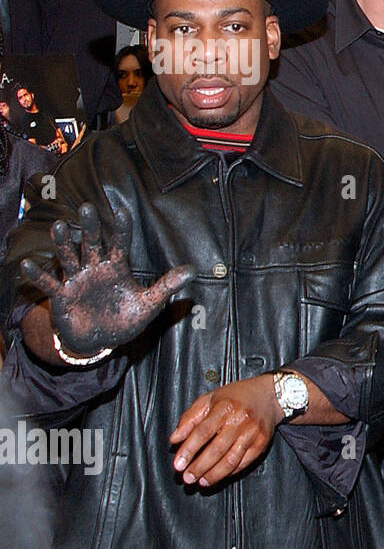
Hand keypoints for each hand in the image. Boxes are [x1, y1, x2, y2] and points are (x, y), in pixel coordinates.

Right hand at [20, 202, 193, 356]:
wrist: (101, 341)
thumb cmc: (125, 319)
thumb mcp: (149, 304)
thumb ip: (167, 286)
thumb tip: (192, 270)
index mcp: (117, 268)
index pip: (120, 244)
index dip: (121, 230)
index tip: (122, 212)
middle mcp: (95, 269)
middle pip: (92, 244)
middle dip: (90, 227)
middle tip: (88, 207)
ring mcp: (76, 281)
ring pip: (69, 257)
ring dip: (63, 243)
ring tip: (58, 226)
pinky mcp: (61, 297)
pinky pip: (48, 284)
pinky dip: (37, 275)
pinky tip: (26, 264)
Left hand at [171, 376, 279, 487]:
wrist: (268, 395)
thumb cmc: (236, 397)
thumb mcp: (209, 399)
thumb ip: (189, 419)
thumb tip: (174, 439)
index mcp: (224, 408)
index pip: (202, 432)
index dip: (188, 450)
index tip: (178, 464)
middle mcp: (240, 420)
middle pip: (216, 449)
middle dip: (199, 467)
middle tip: (187, 478)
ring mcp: (252, 433)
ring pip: (231, 460)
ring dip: (214, 474)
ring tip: (202, 481)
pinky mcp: (261, 443)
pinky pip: (244, 462)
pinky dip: (230, 472)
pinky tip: (219, 475)